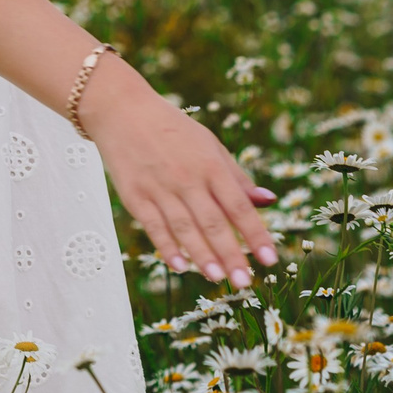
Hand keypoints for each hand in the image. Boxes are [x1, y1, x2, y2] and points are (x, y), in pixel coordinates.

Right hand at [81, 58, 278, 285]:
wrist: (122, 110)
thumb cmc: (172, 129)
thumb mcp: (210, 144)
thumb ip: (236, 176)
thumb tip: (268, 200)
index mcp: (210, 164)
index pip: (238, 205)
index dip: (256, 234)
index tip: (271, 259)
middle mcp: (187, 178)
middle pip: (213, 222)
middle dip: (232, 254)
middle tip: (246, 282)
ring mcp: (159, 188)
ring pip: (185, 228)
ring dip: (203, 256)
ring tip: (218, 278)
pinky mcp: (135, 196)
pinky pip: (154, 227)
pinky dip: (167, 247)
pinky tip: (180, 266)